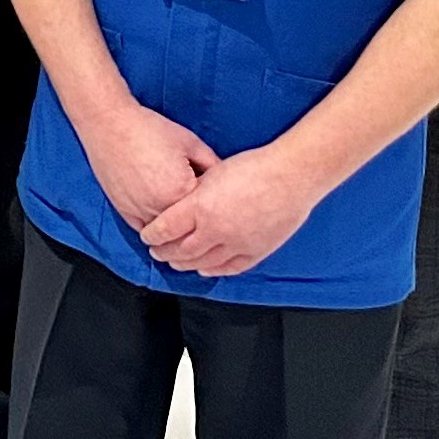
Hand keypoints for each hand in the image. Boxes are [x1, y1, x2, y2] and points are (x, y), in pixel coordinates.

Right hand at [77, 99, 221, 228]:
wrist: (109, 124)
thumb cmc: (149, 130)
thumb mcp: (191, 143)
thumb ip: (212, 166)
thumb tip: (224, 182)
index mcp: (181, 192)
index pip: (208, 208)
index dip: (215, 202)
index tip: (219, 199)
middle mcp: (160, 208)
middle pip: (189, 227)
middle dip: (197, 220)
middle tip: (206, 211)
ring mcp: (140, 212)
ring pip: (167, 235)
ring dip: (177, 230)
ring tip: (185, 217)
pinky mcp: (124, 212)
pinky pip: (146, 230)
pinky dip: (156, 228)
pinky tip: (164, 218)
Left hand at [139, 146, 320, 276]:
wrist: (292, 176)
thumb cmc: (255, 167)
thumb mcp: (212, 173)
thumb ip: (195, 192)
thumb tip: (180, 203)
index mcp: (199, 207)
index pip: (164, 229)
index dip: (152, 235)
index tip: (147, 236)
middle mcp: (215, 229)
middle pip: (180, 250)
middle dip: (164, 252)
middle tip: (156, 251)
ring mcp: (236, 243)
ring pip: (203, 263)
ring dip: (185, 264)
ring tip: (176, 262)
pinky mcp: (256, 250)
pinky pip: (230, 267)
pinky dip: (214, 270)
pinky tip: (206, 269)